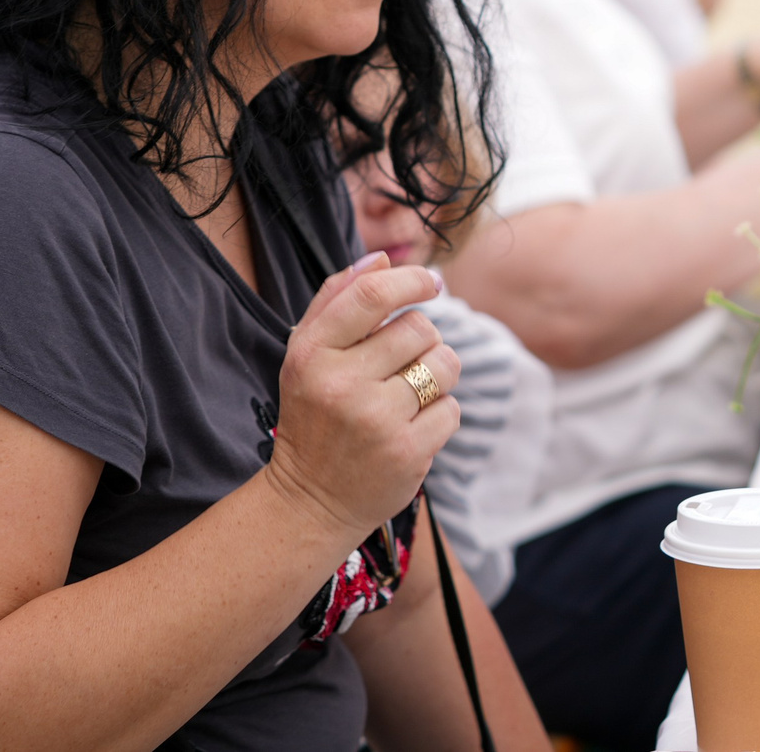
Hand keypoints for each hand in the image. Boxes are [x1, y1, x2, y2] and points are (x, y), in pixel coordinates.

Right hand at [264, 255, 459, 545]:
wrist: (309, 501)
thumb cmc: (314, 416)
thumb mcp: (307, 356)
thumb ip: (337, 301)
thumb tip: (381, 258)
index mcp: (312, 354)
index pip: (373, 295)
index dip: (412, 280)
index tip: (430, 283)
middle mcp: (341, 385)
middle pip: (420, 328)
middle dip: (423, 340)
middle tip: (403, 363)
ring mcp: (375, 420)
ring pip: (444, 364)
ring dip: (437, 373)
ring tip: (410, 393)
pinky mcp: (407, 452)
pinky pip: (452, 409)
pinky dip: (440, 415)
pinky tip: (411, 427)